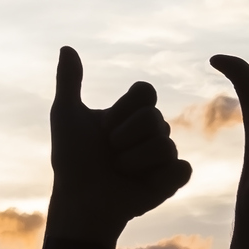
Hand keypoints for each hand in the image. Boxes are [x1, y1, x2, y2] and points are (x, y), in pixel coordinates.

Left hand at [47, 47, 192, 241]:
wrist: (81, 201)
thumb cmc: (72, 160)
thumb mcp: (66, 116)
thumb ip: (69, 81)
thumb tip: (66, 47)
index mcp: (132, 113)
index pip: (146, 91)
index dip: (125, 109)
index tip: (104, 127)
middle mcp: (152, 131)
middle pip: (155, 117)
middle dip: (125, 137)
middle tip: (110, 154)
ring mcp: (164, 155)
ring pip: (165, 145)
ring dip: (134, 161)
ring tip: (120, 172)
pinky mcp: (173, 179)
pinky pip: (182, 169)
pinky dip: (161, 178)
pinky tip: (143, 185)